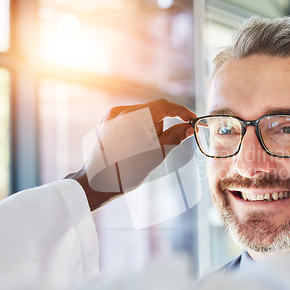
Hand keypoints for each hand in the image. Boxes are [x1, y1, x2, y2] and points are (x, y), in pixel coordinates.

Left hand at [66, 99, 195, 210]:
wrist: (97, 183)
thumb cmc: (127, 171)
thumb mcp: (156, 154)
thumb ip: (174, 137)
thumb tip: (189, 128)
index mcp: (135, 117)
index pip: (165, 106)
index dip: (182, 112)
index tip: (192, 120)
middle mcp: (121, 111)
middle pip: (153, 110)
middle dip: (162, 125)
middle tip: (162, 145)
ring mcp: (112, 115)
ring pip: (142, 115)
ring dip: (149, 128)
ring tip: (141, 150)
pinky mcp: (107, 121)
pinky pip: (130, 119)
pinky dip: (138, 129)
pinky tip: (133, 147)